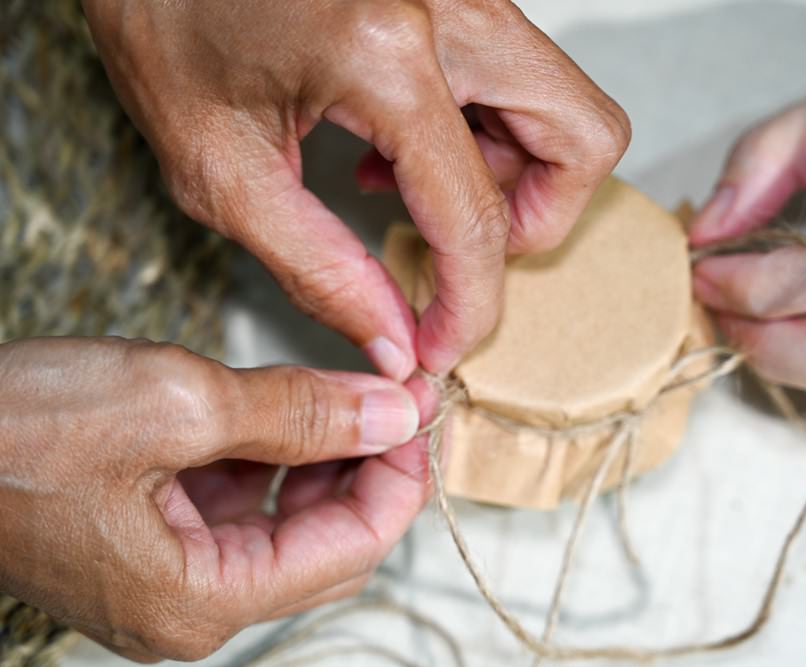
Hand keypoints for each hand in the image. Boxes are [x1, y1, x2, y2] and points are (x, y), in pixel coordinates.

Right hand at [0, 337, 430, 660]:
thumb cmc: (12, 429)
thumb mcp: (174, 402)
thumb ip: (296, 414)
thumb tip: (391, 412)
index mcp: (201, 600)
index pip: (350, 550)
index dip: (399, 476)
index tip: (421, 409)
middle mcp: (192, 607)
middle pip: (328, 544)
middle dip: (371, 467)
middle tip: (399, 395)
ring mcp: (171, 579)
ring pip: (290, 524)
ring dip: (329, 459)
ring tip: (357, 393)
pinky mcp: (152, 542)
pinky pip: (243, 509)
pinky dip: (278, 460)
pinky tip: (295, 410)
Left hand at [81, 0, 629, 375]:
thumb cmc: (162, 22)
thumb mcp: (219, 168)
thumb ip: (319, 267)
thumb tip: (393, 340)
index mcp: (384, 53)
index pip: (478, 214)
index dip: (472, 303)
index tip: (442, 344)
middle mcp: (450, 6)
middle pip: (581, 137)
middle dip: (539, 222)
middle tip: (463, 258)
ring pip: (562, 103)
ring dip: (515, 175)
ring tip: (411, 196)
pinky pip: (517, 75)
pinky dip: (486, 132)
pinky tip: (398, 151)